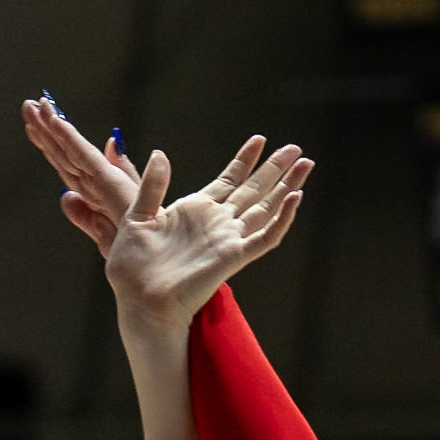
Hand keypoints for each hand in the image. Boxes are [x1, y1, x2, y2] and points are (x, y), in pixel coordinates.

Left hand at [22, 98, 311, 326]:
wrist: (139, 301)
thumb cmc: (133, 267)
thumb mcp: (136, 216)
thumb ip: (151, 186)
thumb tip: (159, 153)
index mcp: (195, 211)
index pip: (228, 180)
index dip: (245, 160)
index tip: (259, 139)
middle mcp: (217, 224)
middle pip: (255, 190)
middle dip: (276, 169)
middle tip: (297, 148)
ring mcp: (228, 240)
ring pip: (266, 209)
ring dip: (287, 187)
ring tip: (306, 164)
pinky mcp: (234, 257)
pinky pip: (264, 237)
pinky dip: (281, 219)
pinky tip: (294, 199)